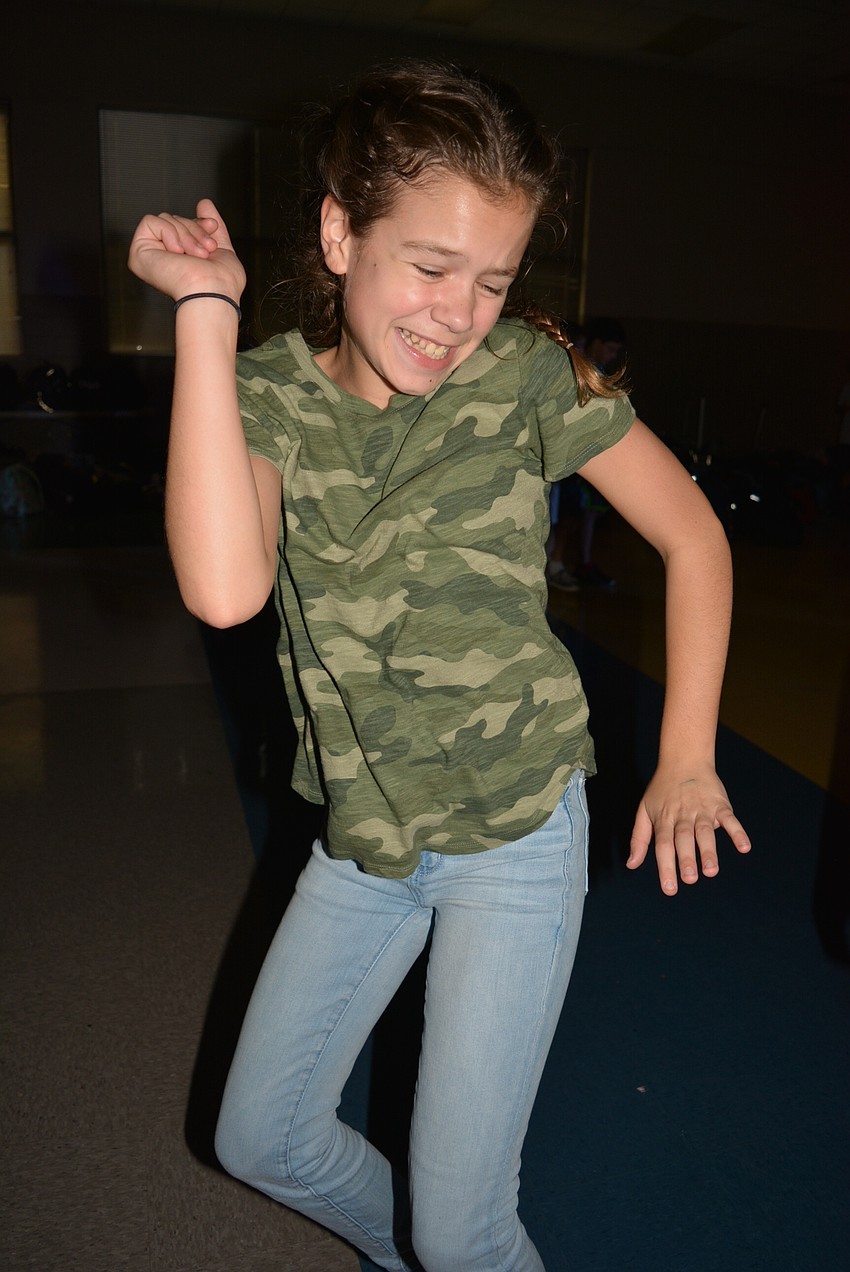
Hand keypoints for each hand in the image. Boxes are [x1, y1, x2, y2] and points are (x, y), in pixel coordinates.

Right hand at [127, 197, 245, 304]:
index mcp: (178, 260)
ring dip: (186, 234)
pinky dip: (169, 233)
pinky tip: (177, 253)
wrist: (214, 292)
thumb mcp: (221, 248)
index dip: (198, 224)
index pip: (183, 226)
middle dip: (194, 230)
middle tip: (206, 250)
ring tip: (197, 255)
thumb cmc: (222, 282)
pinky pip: (150, 221)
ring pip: (165, 219)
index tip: (212, 227)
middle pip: (174, 220)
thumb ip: (208, 226)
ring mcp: (149, 256)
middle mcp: (162, 259)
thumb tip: (204, 203)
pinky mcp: (139, 252)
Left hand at [627, 761, 750, 894]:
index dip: (665, 866)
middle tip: (690, 879)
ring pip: (705, 831)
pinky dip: (737, 832)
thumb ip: (639, 839)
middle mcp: (682, 816)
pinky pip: (730, 819)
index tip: (669, 888)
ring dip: (709, 851)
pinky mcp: (720, 804)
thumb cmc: (662, 789)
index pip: (663, 845)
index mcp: (664, 820)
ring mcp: (702, 810)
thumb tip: (631, 865)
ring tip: (711, 871)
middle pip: (683, 839)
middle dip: (686, 859)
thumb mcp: (644, 810)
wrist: (684, 759)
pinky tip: (744, 847)